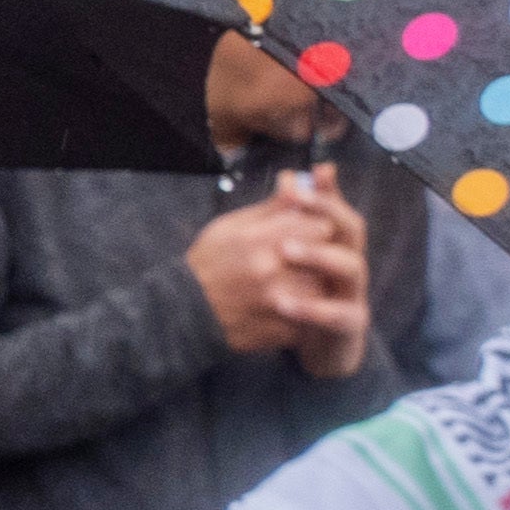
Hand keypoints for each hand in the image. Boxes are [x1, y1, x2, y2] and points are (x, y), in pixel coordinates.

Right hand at [186, 184, 364, 360]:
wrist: (182, 313)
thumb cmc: (207, 263)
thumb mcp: (230, 226)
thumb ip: (272, 207)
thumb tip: (297, 179)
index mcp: (259, 239)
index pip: (322, 225)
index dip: (316, 227)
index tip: (305, 232)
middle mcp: (272, 270)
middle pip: (327, 255)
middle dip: (317, 255)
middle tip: (298, 260)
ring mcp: (280, 303)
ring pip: (324, 287)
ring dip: (314, 284)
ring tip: (289, 284)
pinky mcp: (284, 330)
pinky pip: (313, 317)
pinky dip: (305, 312)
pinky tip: (285, 307)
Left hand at [281, 166, 376, 378]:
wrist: (314, 348)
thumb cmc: (301, 294)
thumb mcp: (286, 253)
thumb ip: (288, 218)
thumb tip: (289, 176)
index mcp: (335, 243)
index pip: (335, 209)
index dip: (321, 193)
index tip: (298, 179)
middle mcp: (349, 264)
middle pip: (351, 231)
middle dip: (327, 213)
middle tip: (293, 204)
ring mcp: (352, 294)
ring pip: (352, 268)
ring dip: (320, 256)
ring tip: (283, 251)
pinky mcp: (348, 326)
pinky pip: (339, 316)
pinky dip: (313, 309)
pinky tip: (283, 303)